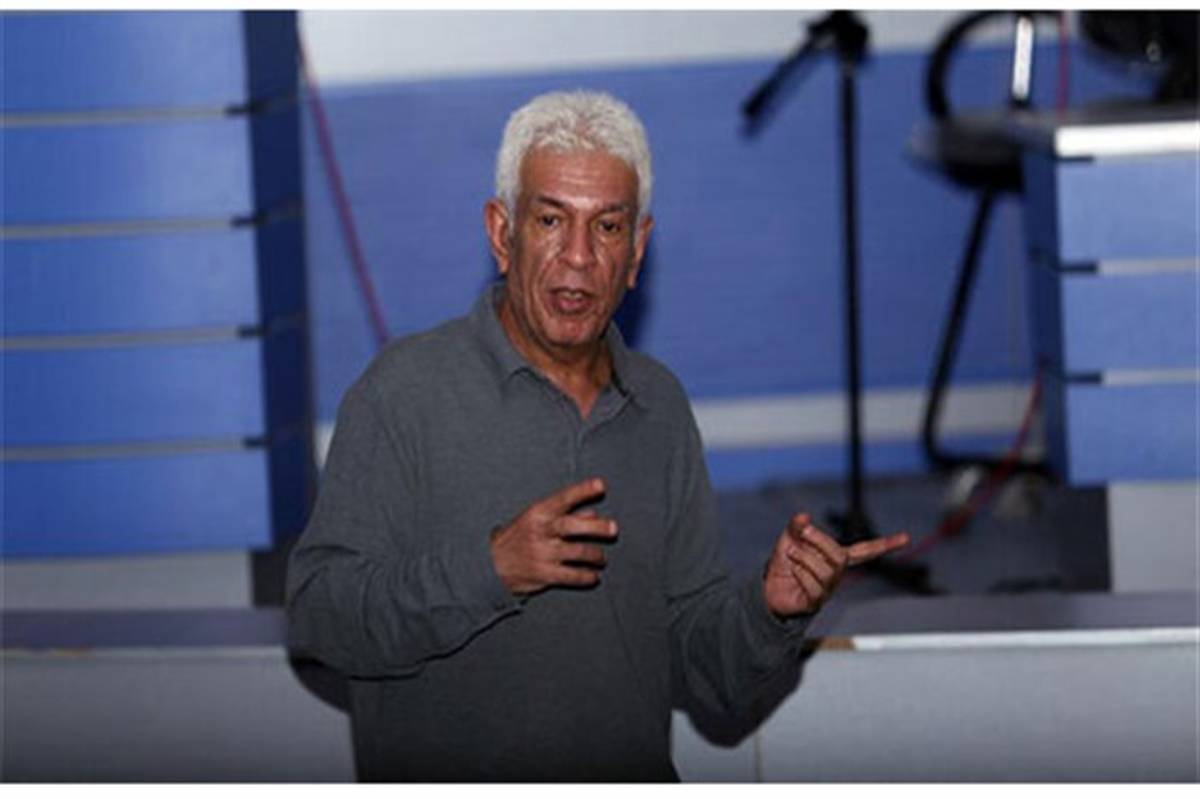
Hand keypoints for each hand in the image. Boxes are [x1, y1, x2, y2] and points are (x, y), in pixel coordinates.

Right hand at [490, 477, 617, 594]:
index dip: (582, 491)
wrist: (490, 566)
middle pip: (574, 526)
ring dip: (596, 555)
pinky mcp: (544, 575)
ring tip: (601, 558)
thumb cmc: (517, 537)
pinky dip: (587, 577)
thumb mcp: (534, 519)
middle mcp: (540, 532)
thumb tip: (593, 513)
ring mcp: (542, 554)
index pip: (563, 499)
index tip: (600, 485)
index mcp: (537, 513)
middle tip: (614, 529)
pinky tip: (593, 576)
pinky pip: (572, 576)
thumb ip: (564, 515)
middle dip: (597, 527)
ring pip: (578, 552)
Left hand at [763, 512, 908, 617]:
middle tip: (802, 532)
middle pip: (839, 556)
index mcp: (836, 558)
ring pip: (826, 571)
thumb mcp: (789, 539)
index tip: (906, 538)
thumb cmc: (785, 564)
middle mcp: (836, 574)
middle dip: (820, 540)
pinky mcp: (815, 602)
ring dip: (805, 557)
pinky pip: (814, 587)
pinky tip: (792, 570)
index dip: (884, 545)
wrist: (769, 589)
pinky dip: (800, 573)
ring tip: (790, 553)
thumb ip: (797, 527)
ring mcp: (827, 590)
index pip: (865, 551)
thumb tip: (803, 515)